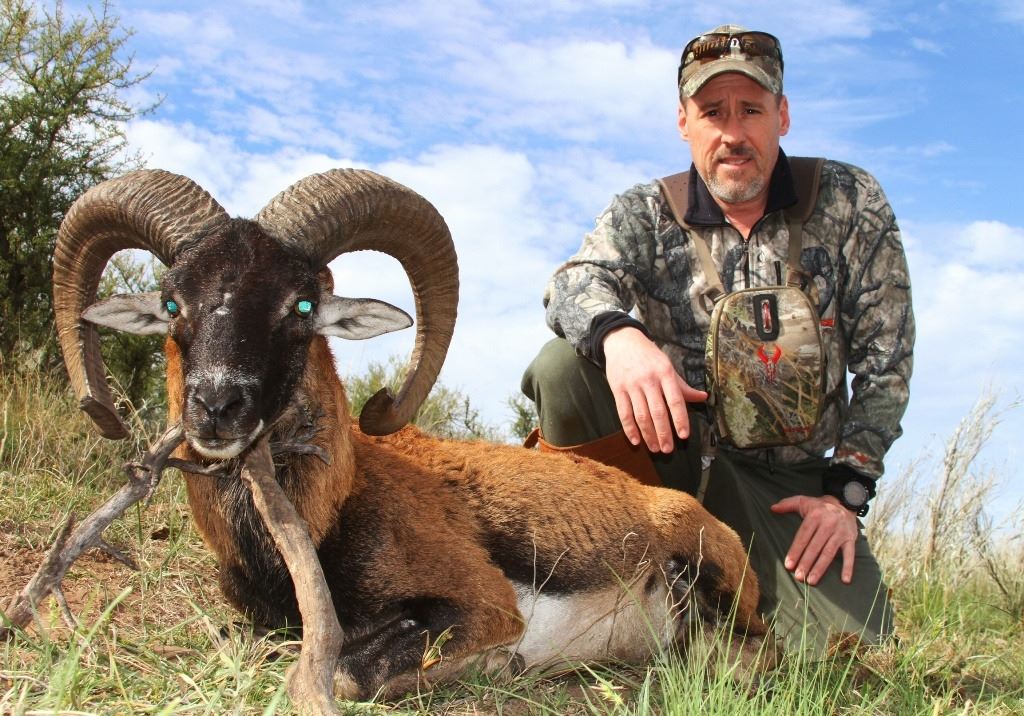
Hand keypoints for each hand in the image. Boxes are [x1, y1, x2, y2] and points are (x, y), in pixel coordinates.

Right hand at [602, 326, 706, 452]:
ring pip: (641, 415)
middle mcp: (649, 380)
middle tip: (668, 450)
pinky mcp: (617, 389)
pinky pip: (624, 413)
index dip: (680, 419)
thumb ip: (683, 386)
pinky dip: (629, 429)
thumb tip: (703, 398)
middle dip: (664, 433)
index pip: (675, 400)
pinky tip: (635, 440)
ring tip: (655, 448)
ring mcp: (632, 385)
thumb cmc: (649, 356)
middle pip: (658, 412)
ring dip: (648, 435)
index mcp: (665, 373)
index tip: (684, 436)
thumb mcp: (668, 366)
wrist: (622, 341)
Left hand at [771, 495, 859, 584]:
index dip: (795, 551)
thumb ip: (787, 504)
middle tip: (799, 576)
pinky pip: (850, 555)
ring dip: (820, 568)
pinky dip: (848, 567)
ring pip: (829, 553)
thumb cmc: (820, 506)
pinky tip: (844, 580)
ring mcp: (840, 533)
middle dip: (806, 563)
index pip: (803, 536)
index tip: (788, 565)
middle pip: (815, 547)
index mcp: (815, 516)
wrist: (845, 501)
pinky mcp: (851, 539)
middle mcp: (828, 524)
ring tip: (811, 580)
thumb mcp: (803, 501)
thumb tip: (773, 508)